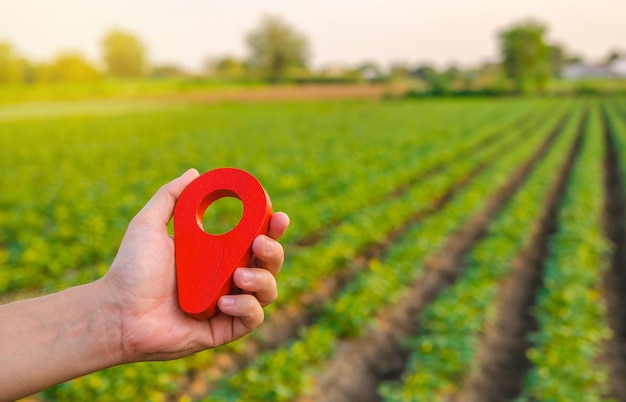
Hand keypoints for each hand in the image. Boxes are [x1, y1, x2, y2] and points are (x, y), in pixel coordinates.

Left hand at [99, 169, 288, 362]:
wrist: (115, 312)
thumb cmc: (130, 270)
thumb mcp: (148, 224)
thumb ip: (171, 196)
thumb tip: (194, 173)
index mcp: (217, 253)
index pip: (255, 238)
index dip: (271, 227)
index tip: (276, 216)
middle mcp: (227, 278)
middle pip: (269, 263)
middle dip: (273, 251)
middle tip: (259, 244)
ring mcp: (227, 304)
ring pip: (268, 290)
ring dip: (262, 280)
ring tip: (238, 275)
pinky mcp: (223, 329)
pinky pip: (252, 318)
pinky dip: (246, 307)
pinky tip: (224, 301)